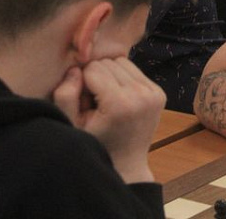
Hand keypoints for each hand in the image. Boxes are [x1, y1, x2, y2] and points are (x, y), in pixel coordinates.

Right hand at [53, 58, 165, 182]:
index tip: (84, 104)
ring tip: (107, 102)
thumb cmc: (94, 145)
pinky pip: (134, 70)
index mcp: (120, 103)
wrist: (126, 163)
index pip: (93, 68)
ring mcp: (154, 93)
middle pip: (108, 62)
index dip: (81, 83)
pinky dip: (123, 80)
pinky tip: (119, 100)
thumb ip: (65, 95)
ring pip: (122, 62)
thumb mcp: (70, 124)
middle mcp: (141, 95)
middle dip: (96, 78)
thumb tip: (75, 69)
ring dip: (110, 76)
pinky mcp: (160, 93)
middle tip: (95, 104)